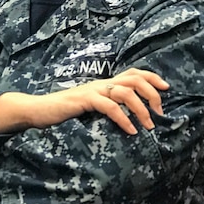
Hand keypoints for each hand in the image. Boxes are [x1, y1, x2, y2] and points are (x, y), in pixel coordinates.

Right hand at [0, 68, 168, 135]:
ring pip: (125, 92)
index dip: (152, 77)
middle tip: (160, 113)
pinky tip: (130, 130)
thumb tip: (127, 118)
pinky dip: (123, 118)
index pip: (133, 72)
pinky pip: (109, 106)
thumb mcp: (89, 108)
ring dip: (141, 109)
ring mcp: (92, 90)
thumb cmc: (63, 113)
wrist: (37, 110)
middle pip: (134, 79)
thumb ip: (105, 107)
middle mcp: (100, 83)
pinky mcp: (83, 100)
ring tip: (148, 126)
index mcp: (103, 84)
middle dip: (152, 93)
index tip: (167, 88)